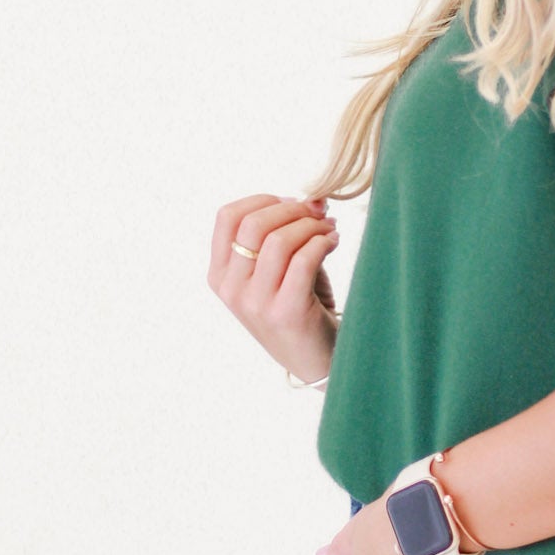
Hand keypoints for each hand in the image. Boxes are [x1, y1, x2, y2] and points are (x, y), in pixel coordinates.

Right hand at [208, 192, 340, 384]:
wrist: (318, 358)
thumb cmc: (301, 306)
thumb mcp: (282, 268)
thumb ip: (290, 232)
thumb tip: (315, 196)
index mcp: (220, 275)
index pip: (227, 217)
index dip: (263, 200)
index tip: (292, 203)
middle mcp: (232, 290)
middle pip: (254, 224)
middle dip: (293, 209)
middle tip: (319, 214)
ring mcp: (256, 303)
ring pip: (280, 240)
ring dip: (312, 226)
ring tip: (330, 229)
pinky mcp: (286, 312)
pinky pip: (303, 259)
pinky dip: (323, 242)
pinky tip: (334, 242)